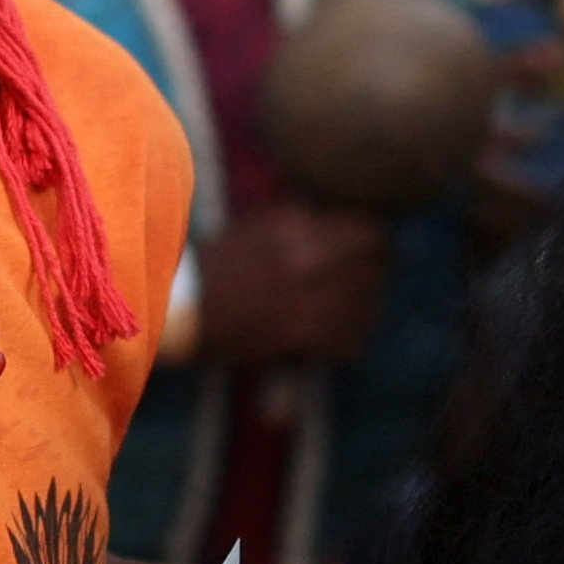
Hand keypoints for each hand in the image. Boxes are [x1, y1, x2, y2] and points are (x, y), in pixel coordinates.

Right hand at [194, 209, 391, 370]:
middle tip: (361, 280)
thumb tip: (347, 224)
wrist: (186, 307)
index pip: (371, 232)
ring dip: (361, 309)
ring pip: (369, 306)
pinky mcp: (303, 337)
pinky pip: (351, 341)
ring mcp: (311, 300)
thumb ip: (307, 221)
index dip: (374, 242)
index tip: (369, 248)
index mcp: (300, 227)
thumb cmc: (220, 262)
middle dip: (373, 274)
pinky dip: (345, 340)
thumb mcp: (263, 224)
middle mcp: (312, 260)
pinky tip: (329, 336)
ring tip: (344, 309)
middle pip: (377, 268)